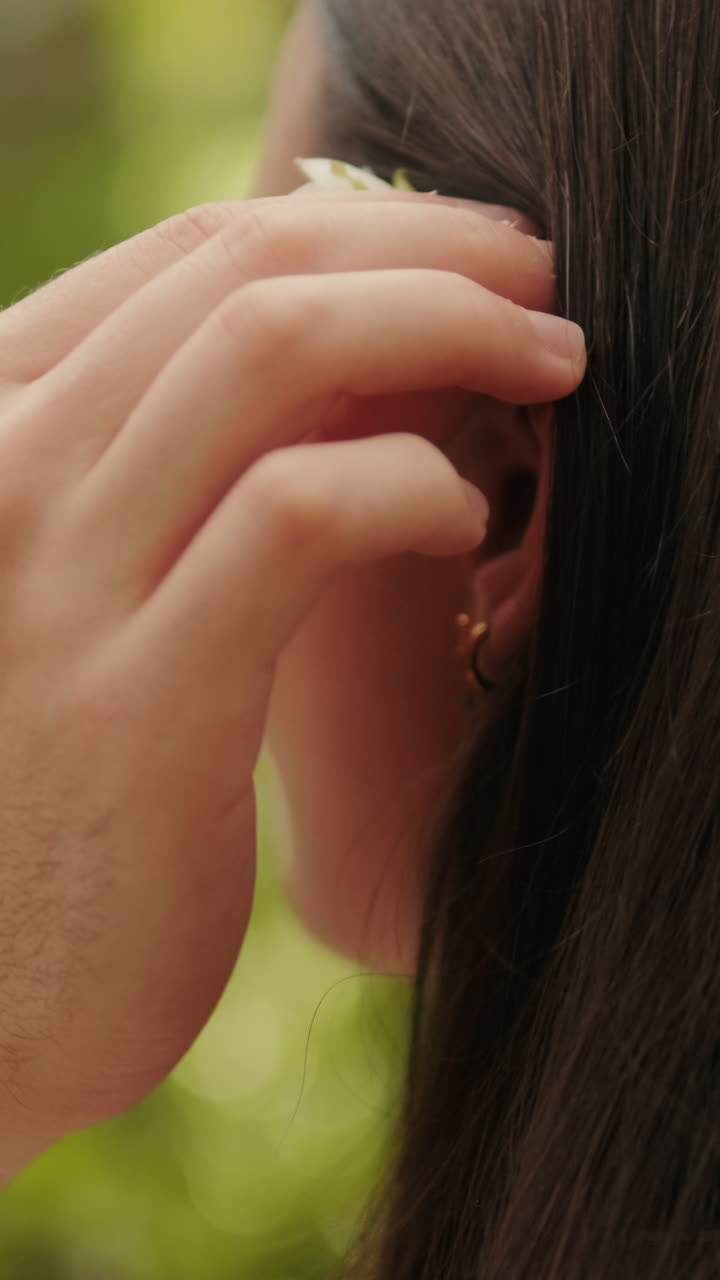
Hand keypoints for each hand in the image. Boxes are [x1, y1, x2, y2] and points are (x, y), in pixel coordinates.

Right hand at [0, 188, 584, 1175]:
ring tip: (547, 361)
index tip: (466, 251)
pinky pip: (299, 517)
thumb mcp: (79, 579)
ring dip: (445, 328)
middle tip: (537, 280)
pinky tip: (466, 511)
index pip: (191, 255)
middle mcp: (2, 473)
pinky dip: (409, 482)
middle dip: (425, 248)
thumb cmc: (58, 772)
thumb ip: (162, 463)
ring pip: (271, 354)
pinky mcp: (138, 703)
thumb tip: (348, 355)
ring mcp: (55, 582)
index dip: (357, 222)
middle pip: (243, 273)